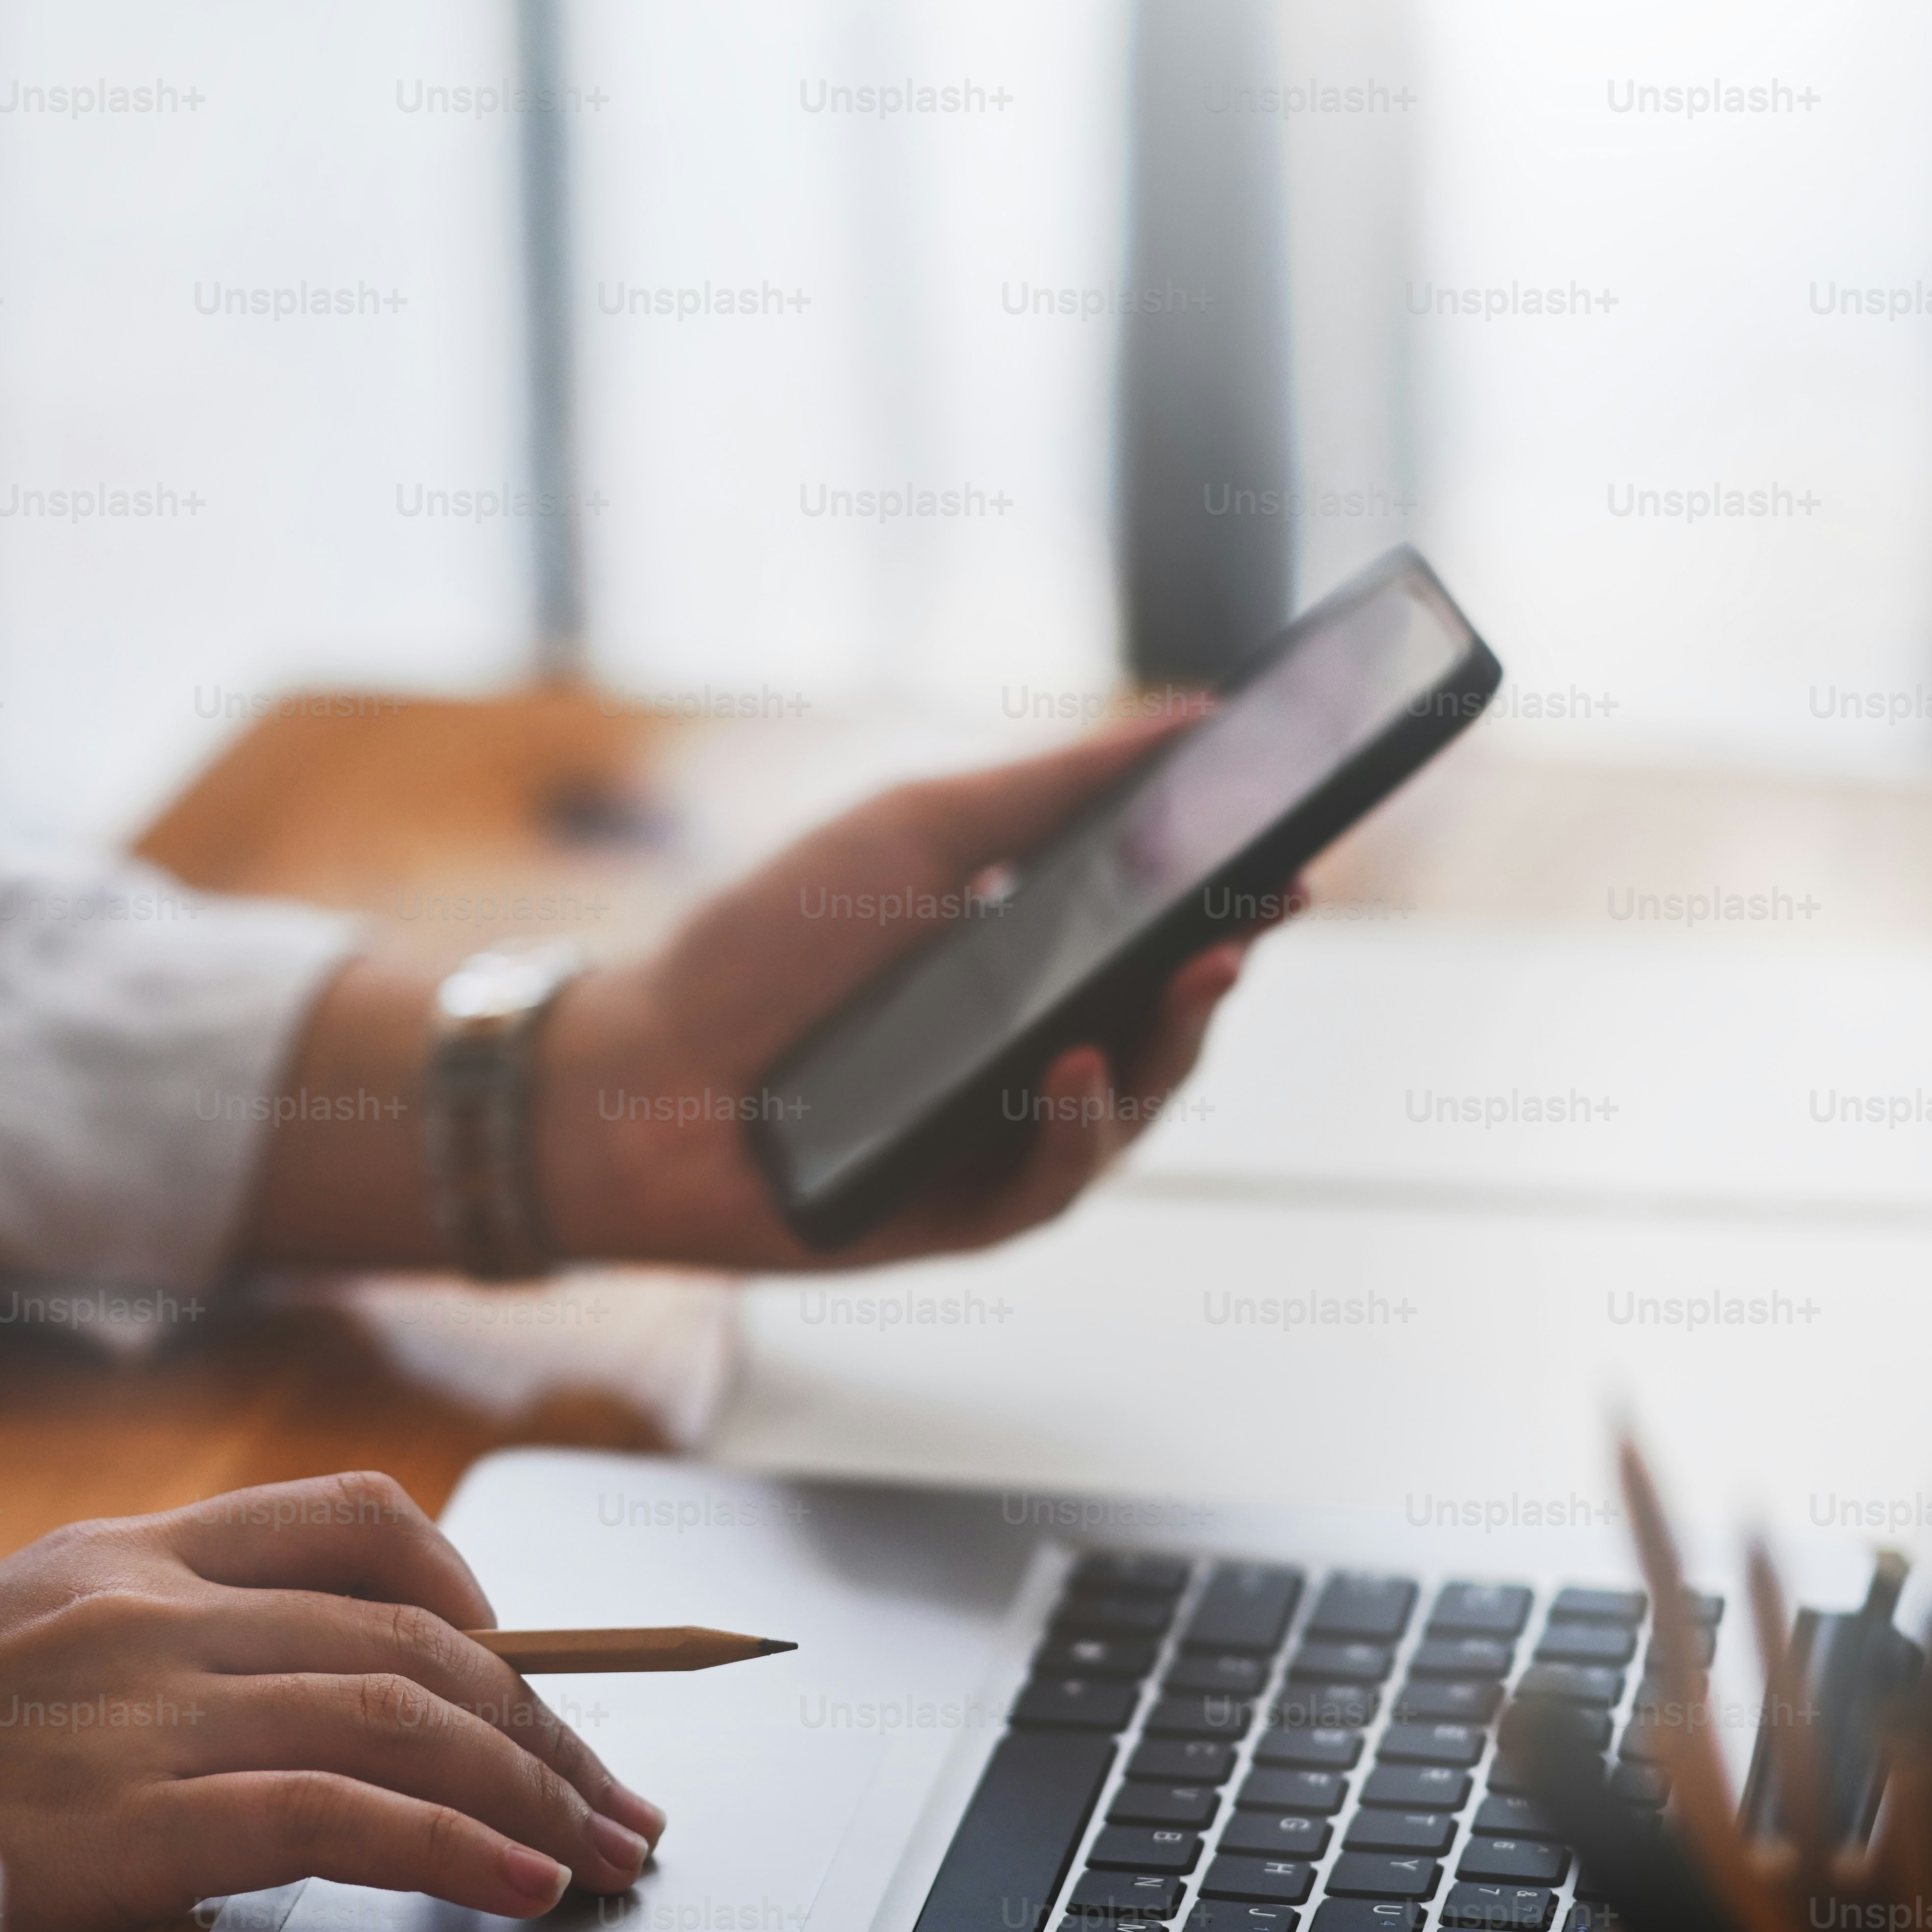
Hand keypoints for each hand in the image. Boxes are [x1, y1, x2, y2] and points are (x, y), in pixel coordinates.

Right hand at [0, 1471, 663, 1931]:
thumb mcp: (15, 1667)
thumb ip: (146, 1672)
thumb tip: (285, 1747)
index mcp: (120, 1555)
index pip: (355, 1522)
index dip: (479, 1595)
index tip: (536, 1684)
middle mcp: (148, 1606)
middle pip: (418, 1635)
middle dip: (549, 1725)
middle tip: (619, 1806)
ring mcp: (142, 1702)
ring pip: (409, 1716)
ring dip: (536, 1794)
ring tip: (603, 1859)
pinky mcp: (135, 1813)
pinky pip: (349, 1815)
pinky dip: (458, 1852)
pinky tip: (517, 1890)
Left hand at [536, 710, 1276, 1268]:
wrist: (634, 1071)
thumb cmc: (761, 944)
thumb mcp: (918, 832)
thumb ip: (1058, 784)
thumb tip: (1196, 714)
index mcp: (1030, 956)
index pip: (1165, 930)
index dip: (1238, 901)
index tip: (1297, 861)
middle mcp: (1029, 1050)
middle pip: (1167, 1024)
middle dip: (1217, 975)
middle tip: (1248, 927)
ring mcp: (1001, 1139)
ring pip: (1131, 1108)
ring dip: (1166, 1047)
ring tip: (1181, 980)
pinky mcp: (964, 1217)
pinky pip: (1053, 1183)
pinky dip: (1073, 1126)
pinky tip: (1068, 1070)